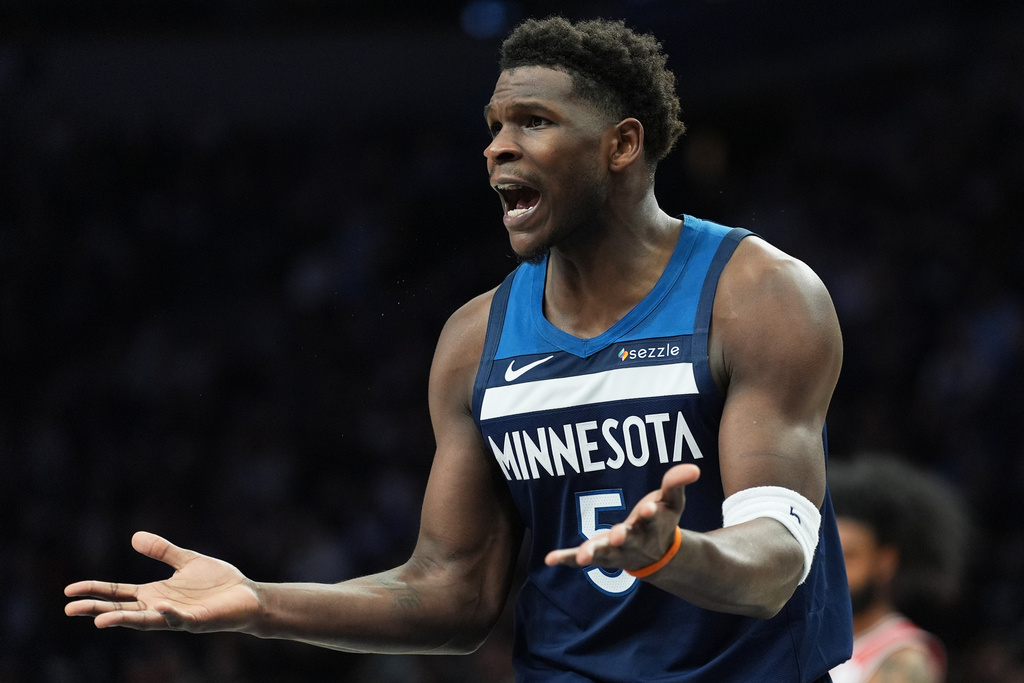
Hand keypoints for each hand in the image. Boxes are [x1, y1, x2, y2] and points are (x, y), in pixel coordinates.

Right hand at [65, 531, 260, 631]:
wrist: (247, 596)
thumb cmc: (217, 583)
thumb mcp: (186, 561)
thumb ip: (162, 551)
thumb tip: (134, 536)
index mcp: (155, 594)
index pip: (118, 593)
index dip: (95, 591)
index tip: (69, 591)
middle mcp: (160, 607)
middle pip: (122, 610)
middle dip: (97, 610)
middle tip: (70, 609)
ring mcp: (177, 617)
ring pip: (145, 621)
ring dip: (123, 621)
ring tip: (99, 621)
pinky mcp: (196, 622)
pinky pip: (180, 620)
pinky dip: (170, 615)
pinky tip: (161, 607)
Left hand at [544, 464, 699, 571]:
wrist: (655, 554)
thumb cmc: (661, 520)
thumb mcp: (673, 502)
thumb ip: (677, 484)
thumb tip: (693, 469)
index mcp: (651, 525)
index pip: (652, 518)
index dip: (650, 513)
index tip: (650, 508)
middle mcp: (633, 541)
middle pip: (627, 540)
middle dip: (622, 537)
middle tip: (617, 535)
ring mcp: (615, 551)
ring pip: (604, 554)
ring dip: (594, 553)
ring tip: (583, 555)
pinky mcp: (598, 555)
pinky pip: (579, 558)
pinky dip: (566, 558)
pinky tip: (550, 558)